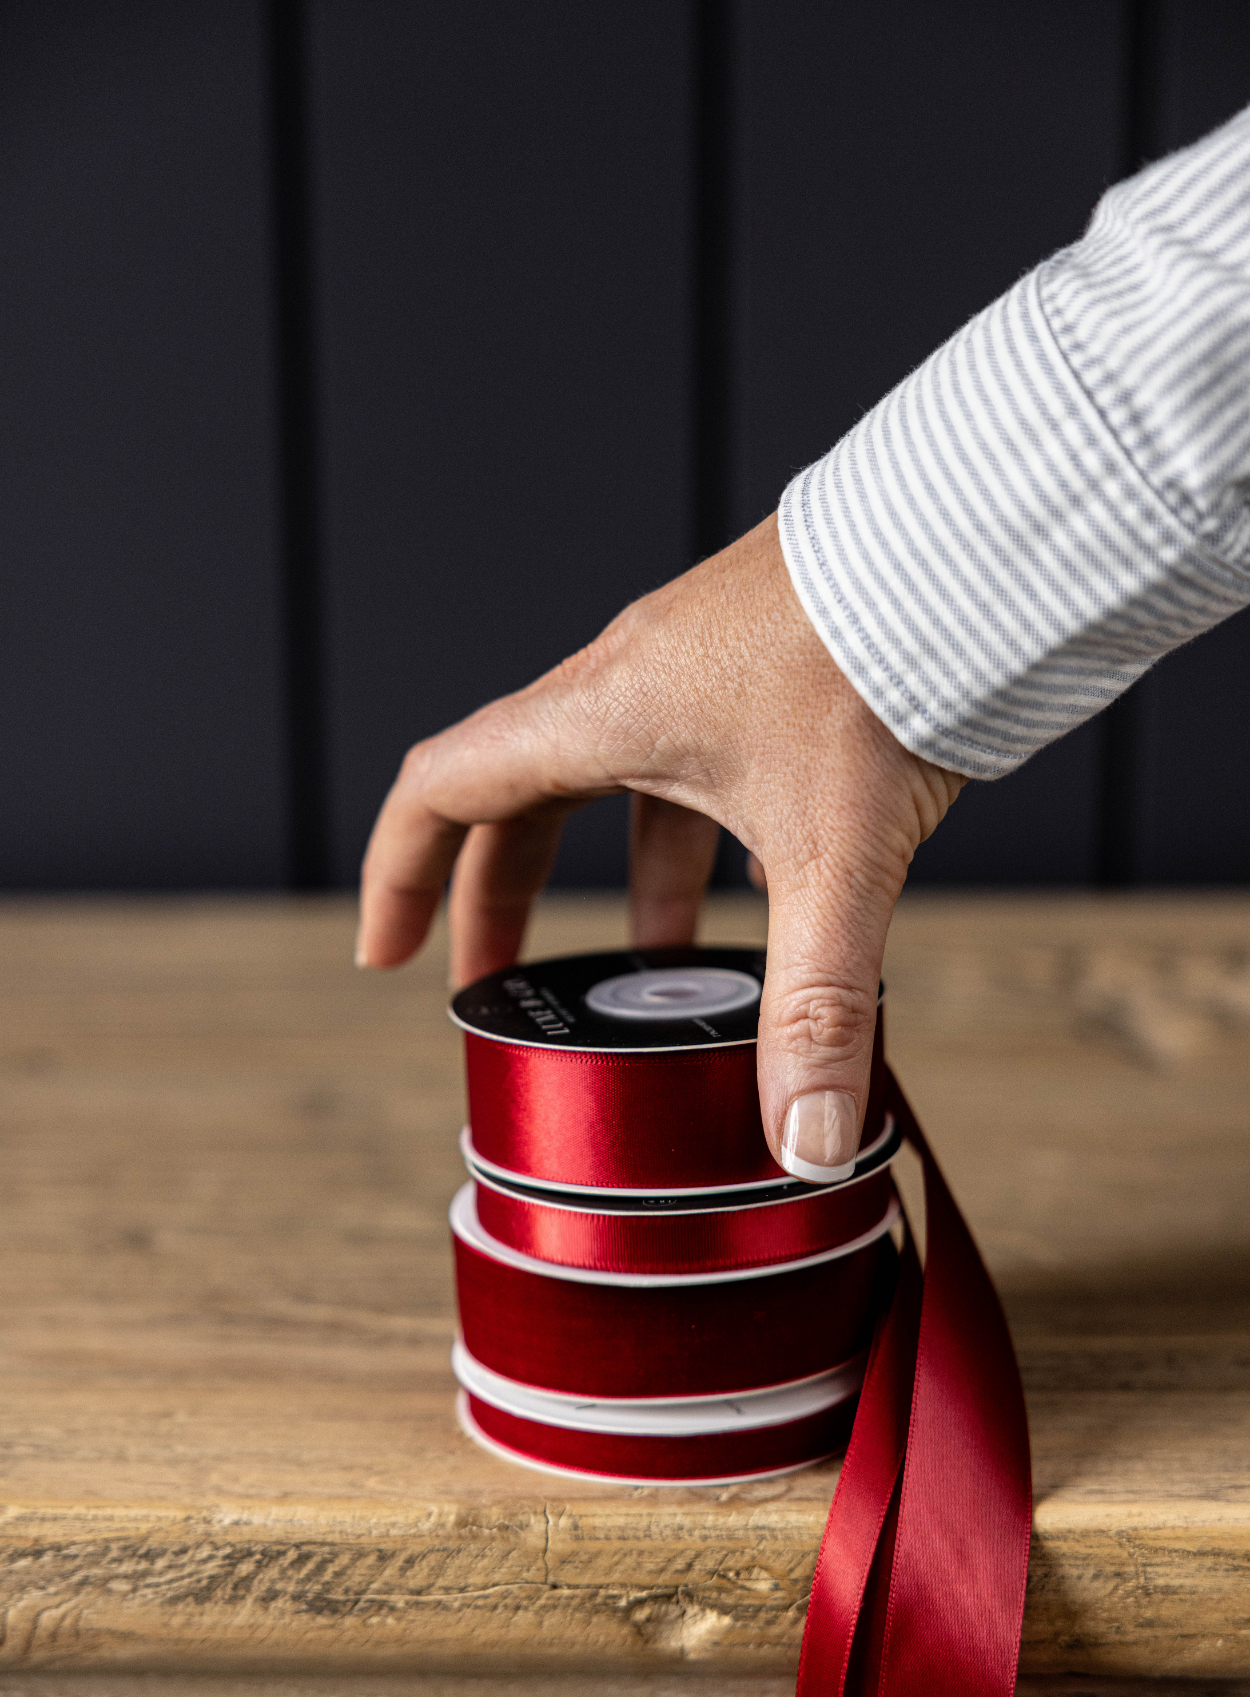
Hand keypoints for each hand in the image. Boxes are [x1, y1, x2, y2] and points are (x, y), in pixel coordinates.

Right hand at [357, 514, 963, 1180]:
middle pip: (520, 798)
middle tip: (499, 985)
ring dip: (619, 876)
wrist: (975, 537)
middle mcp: (630, 679)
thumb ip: (818, 1005)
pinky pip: (695, 759)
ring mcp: (697, 666)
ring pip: (617, 781)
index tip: (386, 955)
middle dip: (502, 900)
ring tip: (655, 966)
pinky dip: (703, 835)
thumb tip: (803, 1144)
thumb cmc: (881, 657)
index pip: (443, 789)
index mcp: (601, 712)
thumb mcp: (834, 854)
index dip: (399, 877)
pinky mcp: (762, 666)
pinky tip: (763, 886)